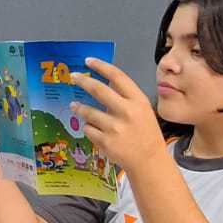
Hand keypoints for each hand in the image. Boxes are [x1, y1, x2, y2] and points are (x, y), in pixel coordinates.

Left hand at [70, 58, 168, 174]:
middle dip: (83, 81)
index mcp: (138, 101)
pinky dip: (88, 127)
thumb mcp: (143, 110)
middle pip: (98, 90)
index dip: (101, 66)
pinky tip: (92, 128)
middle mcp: (126, 112)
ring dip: (79, 107)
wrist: (149, 161)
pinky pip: (88, 129)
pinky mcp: (105, 142)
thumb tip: (105, 79)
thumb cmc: (146, 133)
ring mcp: (115, 128)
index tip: (88, 61)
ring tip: (75, 106)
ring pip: (88, 111)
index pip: (117, 76)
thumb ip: (126, 96)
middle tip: (73, 77)